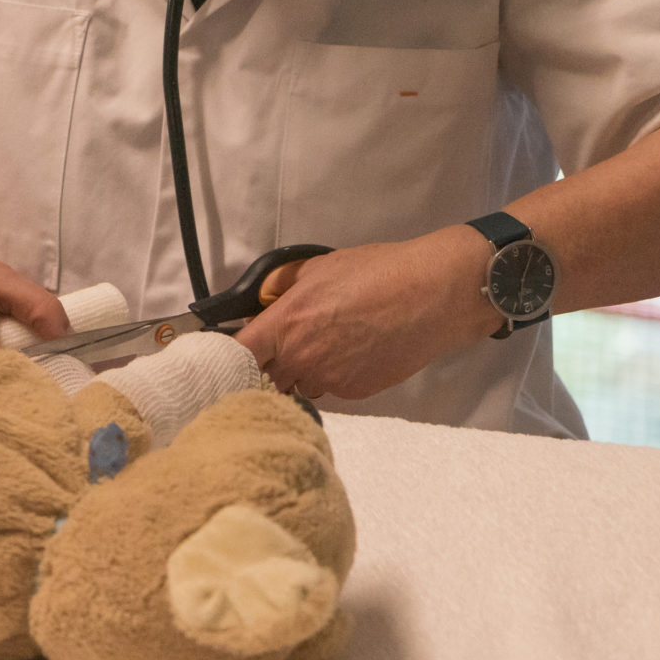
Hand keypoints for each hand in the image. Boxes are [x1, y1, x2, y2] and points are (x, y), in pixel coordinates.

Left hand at [234, 227, 494, 400]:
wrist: (433, 296)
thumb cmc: (378, 273)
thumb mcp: (320, 266)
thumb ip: (282, 285)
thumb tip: (262, 296)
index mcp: (287, 325)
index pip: (238, 354)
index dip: (227, 355)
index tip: (226, 353)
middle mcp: (302, 360)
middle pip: (264, 377)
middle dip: (267, 364)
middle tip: (282, 344)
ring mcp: (330, 381)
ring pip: (299, 385)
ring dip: (302, 371)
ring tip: (328, 344)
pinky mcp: (356, 393)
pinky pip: (331, 389)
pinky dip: (334, 376)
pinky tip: (354, 353)